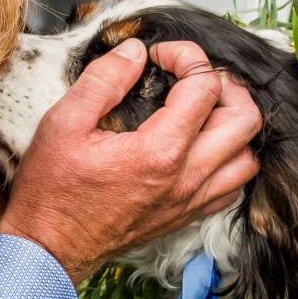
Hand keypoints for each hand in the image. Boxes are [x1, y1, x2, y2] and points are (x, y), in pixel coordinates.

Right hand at [0, 38, 261, 286]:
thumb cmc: (53, 189)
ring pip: (248, 157)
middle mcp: (186, 178)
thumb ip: (104, 80)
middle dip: (226, 85)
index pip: (205, 86)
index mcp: (159, 151)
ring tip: (203, 108)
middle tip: (192, 76)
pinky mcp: (187, 216)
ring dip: (234, 124)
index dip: (187, 57)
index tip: (160, 55)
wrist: (49, 247)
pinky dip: (229, 160)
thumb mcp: (64, 122)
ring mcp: (191, 201)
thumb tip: (135, 51)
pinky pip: (233, 186)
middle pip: (246, 119)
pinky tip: (202, 145)